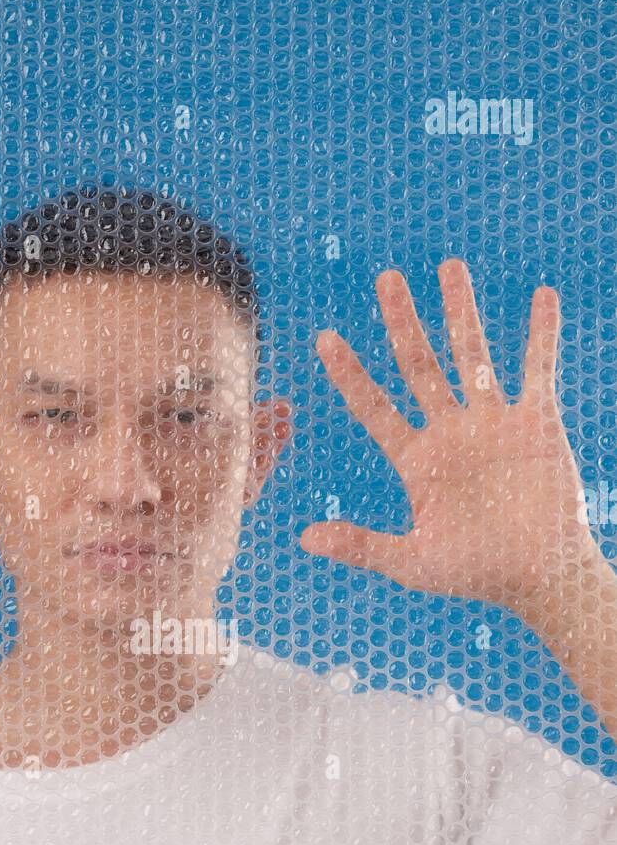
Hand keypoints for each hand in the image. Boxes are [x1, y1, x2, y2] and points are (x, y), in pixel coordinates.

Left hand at [301, 259, 599, 610]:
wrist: (539, 579)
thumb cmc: (474, 574)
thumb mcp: (409, 561)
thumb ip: (360, 544)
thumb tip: (302, 537)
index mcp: (416, 461)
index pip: (374, 407)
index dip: (349, 374)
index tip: (324, 338)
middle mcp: (450, 433)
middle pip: (419, 364)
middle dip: (402, 321)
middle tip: (385, 277)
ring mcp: (492, 423)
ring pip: (472, 354)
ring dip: (461, 310)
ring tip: (448, 265)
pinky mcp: (536, 423)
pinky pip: (537, 369)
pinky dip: (540, 335)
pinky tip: (541, 296)